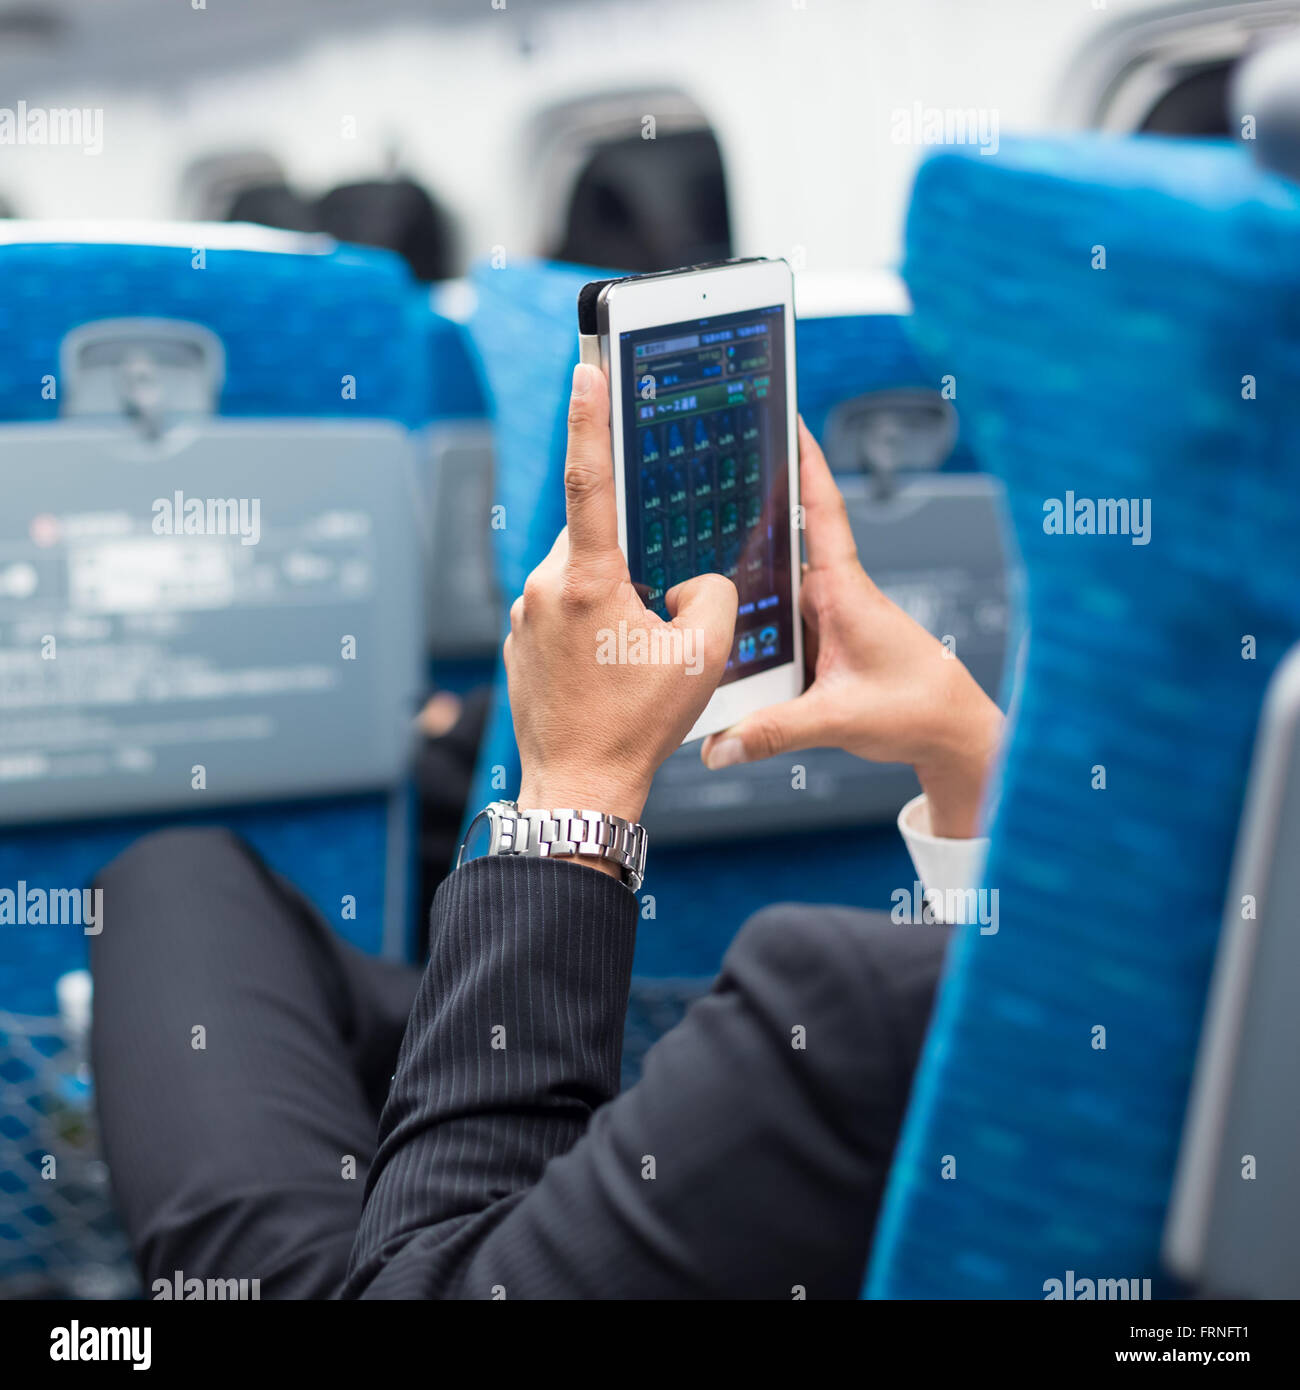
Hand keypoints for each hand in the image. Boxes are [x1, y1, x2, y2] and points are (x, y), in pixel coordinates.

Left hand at [504, 362, 737, 843]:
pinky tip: (611, 668)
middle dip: (632, 558)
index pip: (587, 479)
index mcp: (586, 581)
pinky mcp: (520, 639)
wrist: (578, 787)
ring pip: (581, 574)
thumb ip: (712, 592)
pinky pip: (564, 607)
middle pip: (596, 537)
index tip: (584, 367)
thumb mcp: (703, 656)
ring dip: (614, 595)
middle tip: (657, 607)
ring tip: (634, 655)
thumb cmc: (636, 727)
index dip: (588, 417)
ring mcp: (526, 615)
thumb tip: (692, 579)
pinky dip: (593, 622)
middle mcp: (544, 587)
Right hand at [700, 419, 1003, 838]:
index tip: (786, 416)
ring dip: (740, 597)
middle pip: (775, 553)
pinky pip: (777, 628)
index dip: (806, 461)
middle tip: (689, 513)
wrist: (951, 734)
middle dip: (737, 533)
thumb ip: (774, 733)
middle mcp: (834, 596)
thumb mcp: (839, 720)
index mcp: (845, 591)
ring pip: (771, 597)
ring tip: (691, 596)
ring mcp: (827, 620)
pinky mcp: (823, 644)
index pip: (822, 511)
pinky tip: (722, 648)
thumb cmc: (917, 709)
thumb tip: (717, 747)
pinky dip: (752, 633)